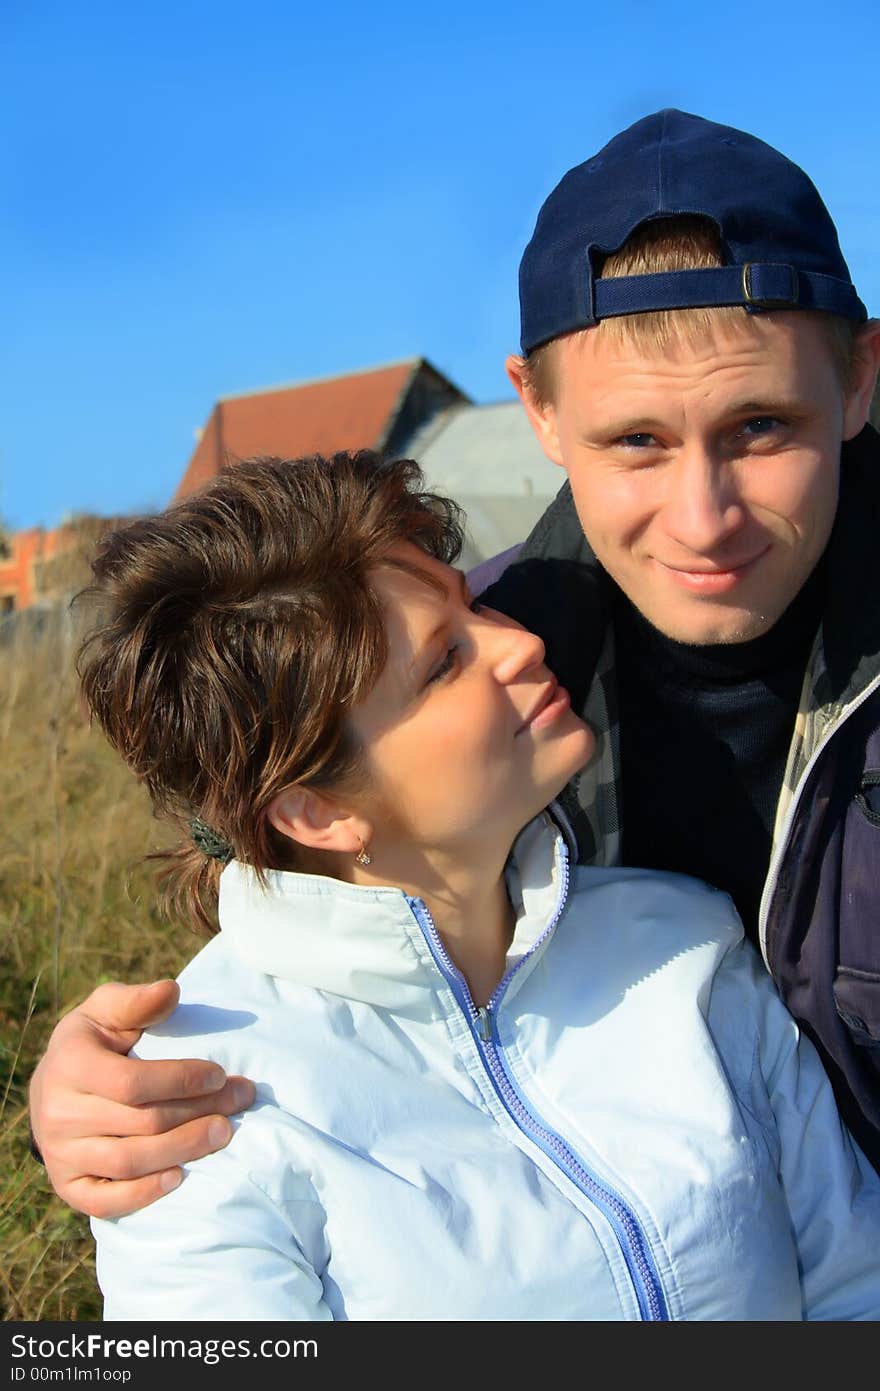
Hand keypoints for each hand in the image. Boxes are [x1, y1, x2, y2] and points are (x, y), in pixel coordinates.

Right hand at [29, 979, 255, 1218]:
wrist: (52, 1085)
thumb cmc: (93, 1041)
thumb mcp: (107, 1009)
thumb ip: (137, 1001)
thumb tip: (171, 989)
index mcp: (70, 1065)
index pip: (132, 1082)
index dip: (181, 1080)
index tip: (220, 1074)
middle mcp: (59, 1114)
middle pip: (141, 1122)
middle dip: (199, 1111)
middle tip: (242, 1100)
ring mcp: (61, 1155)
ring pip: (129, 1162)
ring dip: (184, 1150)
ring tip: (225, 1133)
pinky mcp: (68, 1186)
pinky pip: (105, 1201)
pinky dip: (143, 1195)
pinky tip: (180, 1177)